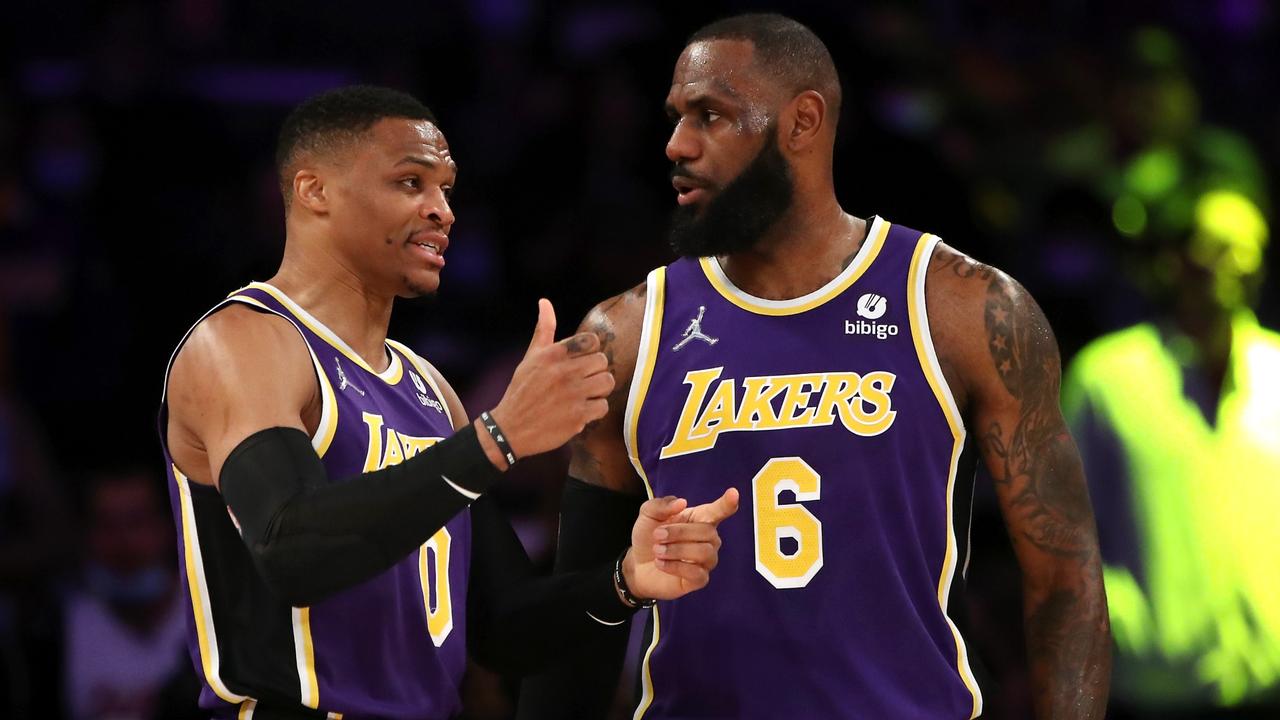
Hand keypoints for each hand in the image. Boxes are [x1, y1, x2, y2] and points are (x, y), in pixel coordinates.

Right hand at [486, 299, 613, 459]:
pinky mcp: (578, 416)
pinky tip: (581, 410)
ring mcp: (572, 394)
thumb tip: (545, 301)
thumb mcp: (530, 357)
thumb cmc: (522, 390)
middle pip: (602, 362)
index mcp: (552, 355)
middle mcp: (563, 372)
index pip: (591, 341)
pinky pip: (603, 406)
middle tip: (583, 380)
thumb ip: (544, 329)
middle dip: (595, 371)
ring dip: (599, 390)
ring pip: (607, 382)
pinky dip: (595, 410)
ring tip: (586, 394)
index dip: (590, 351)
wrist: (510, 429)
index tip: (581, 361)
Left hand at [623, 488, 739, 600]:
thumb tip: (681, 502)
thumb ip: (661, 505)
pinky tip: (660, 563)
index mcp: (699, 519)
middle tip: (657, 535)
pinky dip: (675, 566)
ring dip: (677, 550)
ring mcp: (705, 560)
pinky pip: (697, 573)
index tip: (734, 493)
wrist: (635, 563)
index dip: (728, 504)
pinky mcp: (699, 580)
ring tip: (658, 550)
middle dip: (680, 532)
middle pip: (707, 532)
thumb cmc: (648, 536)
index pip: (718, 511)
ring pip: (704, 552)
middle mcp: (708, 539)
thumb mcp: (648, 514)